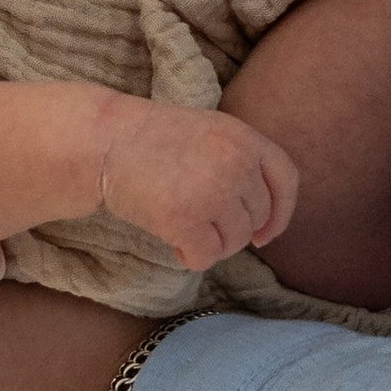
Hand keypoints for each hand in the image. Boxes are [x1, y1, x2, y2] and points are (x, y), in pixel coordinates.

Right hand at [97, 97, 296, 266]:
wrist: (104, 141)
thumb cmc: (150, 140)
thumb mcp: (208, 132)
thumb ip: (238, 161)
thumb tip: (262, 221)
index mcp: (243, 137)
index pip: (286, 181)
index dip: (281, 213)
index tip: (265, 234)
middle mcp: (235, 163)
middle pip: (257, 218)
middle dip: (232, 231)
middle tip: (199, 225)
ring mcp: (212, 191)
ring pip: (234, 242)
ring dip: (211, 245)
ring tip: (182, 229)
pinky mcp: (185, 218)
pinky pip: (206, 257)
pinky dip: (191, 257)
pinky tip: (173, 243)